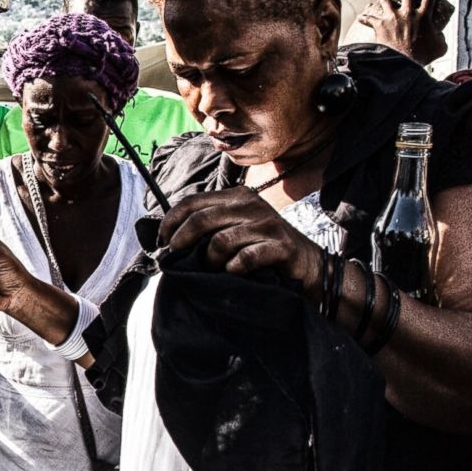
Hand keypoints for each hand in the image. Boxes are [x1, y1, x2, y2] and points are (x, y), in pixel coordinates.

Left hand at [158, 186, 322, 288]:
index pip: (193, 201)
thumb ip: (210, 226)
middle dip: (181, 240)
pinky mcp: (280, 245)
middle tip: (175, 257)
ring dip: (210, 260)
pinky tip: (233, 273)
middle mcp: (251, 205)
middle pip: (201, 219)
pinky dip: (232, 269)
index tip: (161, 241)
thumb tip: (170, 237)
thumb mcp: (237, 229)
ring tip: (212, 268)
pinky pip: (243, 259)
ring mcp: (267, 224)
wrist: (309, 265)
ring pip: (220, 241)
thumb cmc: (264, 249)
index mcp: (237, 197)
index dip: (171, 221)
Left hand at [357, 0, 450, 66]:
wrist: (403, 62)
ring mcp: (393, 17)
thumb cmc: (422, 56)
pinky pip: (369, 18)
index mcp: (424, 16)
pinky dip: (364, 18)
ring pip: (386, 0)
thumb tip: (440, 36)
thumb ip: (442, 39)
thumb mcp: (440, 48)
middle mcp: (408, 13)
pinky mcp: (380, 25)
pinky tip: (361, 18)